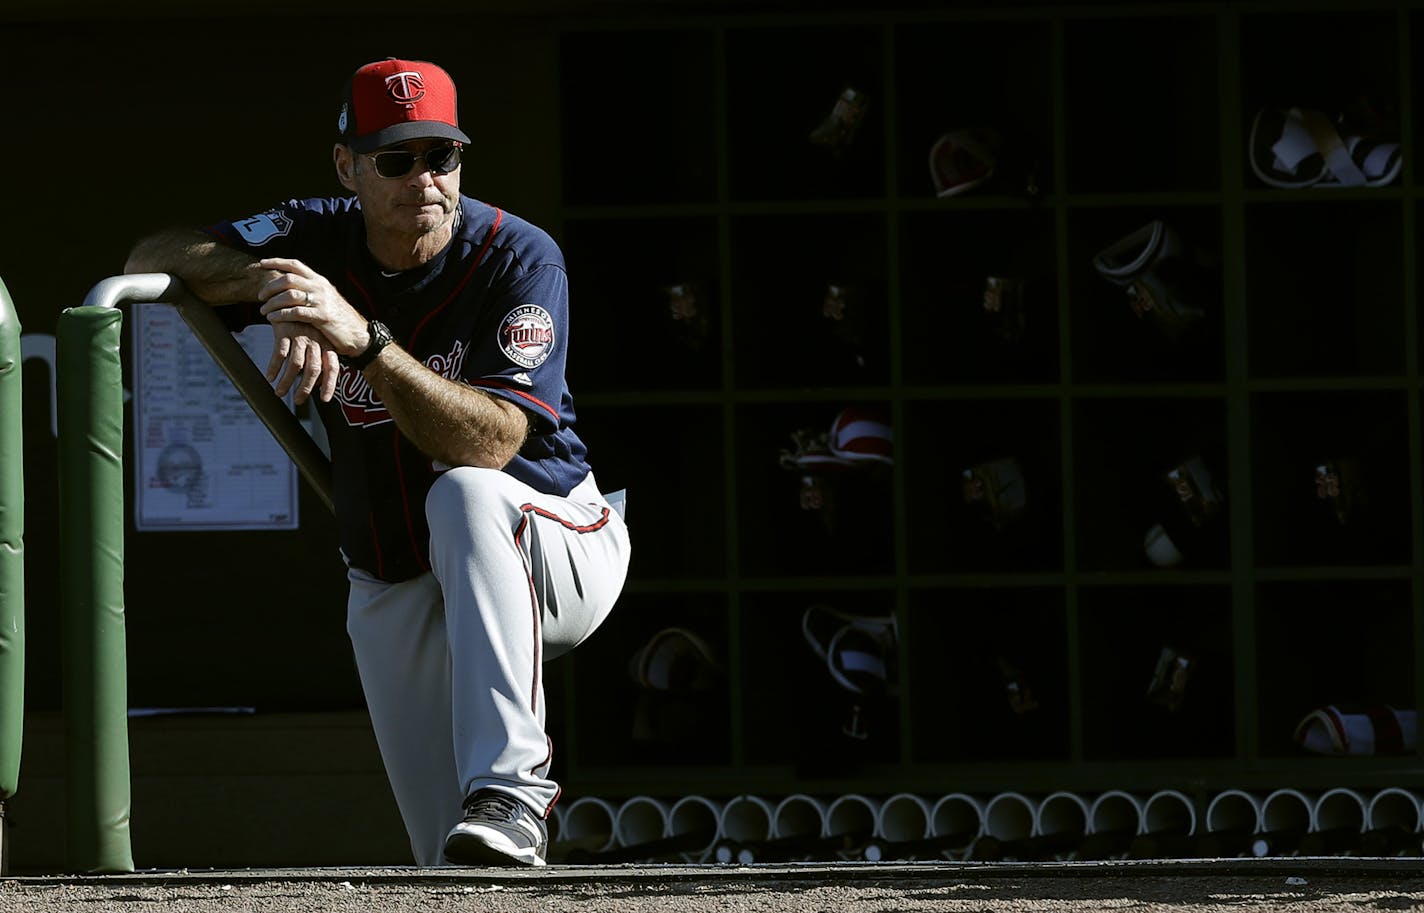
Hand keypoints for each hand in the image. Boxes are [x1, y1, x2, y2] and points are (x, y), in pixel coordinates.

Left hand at [256, 257, 370, 356]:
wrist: (359, 335)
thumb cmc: (339, 319)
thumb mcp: (326, 299)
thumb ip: (311, 291)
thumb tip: (290, 288)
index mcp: (320, 281)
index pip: (296, 264)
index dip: (277, 261)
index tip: (262, 263)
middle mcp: (320, 287)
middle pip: (288, 279)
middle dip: (270, 287)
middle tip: (260, 296)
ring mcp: (322, 301)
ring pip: (289, 295)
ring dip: (272, 302)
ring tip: (263, 310)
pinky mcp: (322, 316)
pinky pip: (296, 312)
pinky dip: (281, 314)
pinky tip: (273, 318)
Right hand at [267, 321, 339, 404]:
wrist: (288, 299)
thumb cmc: (303, 326)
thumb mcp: (314, 340)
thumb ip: (318, 361)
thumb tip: (317, 385)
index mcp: (326, 344)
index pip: (332, 367)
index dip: (329, 384)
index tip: (324, 399)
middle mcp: (315, 340)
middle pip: (313, 368)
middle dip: (305, 388)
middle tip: (298, 401)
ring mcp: (300, 334)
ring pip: (295, 364)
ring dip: (287, 381)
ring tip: (279, 393)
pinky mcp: (284, 330)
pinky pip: (279, 353)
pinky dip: (274, 367)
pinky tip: (270, 377)